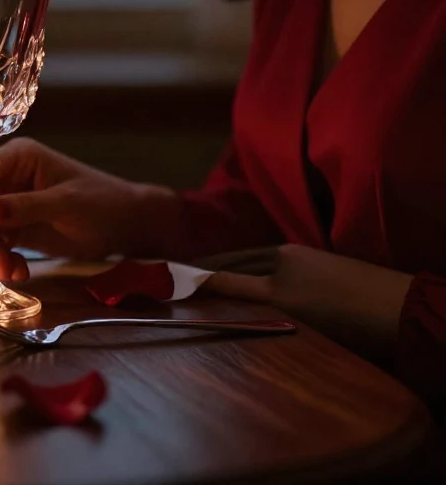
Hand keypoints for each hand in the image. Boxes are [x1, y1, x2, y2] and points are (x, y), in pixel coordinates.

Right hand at [0, 138, 171, 280]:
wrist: (126, 226)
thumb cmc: (104, 203)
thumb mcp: (68, 203)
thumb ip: (29, 207)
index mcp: (18, 157)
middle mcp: (6, 176)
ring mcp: (7, 203)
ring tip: (8, 270)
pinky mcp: (13, 227)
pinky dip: (0, 260)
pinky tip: (18, 272)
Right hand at [205, 244, 412, 356]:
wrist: (398, 314)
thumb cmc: (335, 307)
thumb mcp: (278, 299)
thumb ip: (234, 287)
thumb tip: (192, 279)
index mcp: (278, 255)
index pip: (228, 262)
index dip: (200, 269)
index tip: (170, 273)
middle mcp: (292, 256)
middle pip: (245, 265)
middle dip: (218, 273)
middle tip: (186, 284)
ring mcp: (313, 269)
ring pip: (266, 277)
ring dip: (242, 284)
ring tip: (217, 296)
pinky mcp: (330, 284)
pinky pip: (286, 286)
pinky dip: (266, 292)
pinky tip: (264, 306)